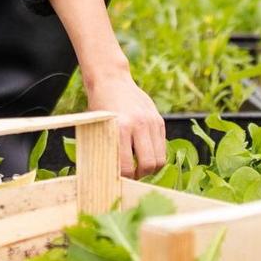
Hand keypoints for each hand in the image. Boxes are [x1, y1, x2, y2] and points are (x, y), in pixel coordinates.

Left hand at [82, 62, 165, 178]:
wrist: (112, 80)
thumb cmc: (100, 107)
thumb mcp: (98, 127)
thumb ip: (106, 150)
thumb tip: (110, 176)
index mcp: (120, 128)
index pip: (127, 166)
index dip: (123, 178)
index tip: (118, 180)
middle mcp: (139, 125)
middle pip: (148, 165)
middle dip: (140, 176)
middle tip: (131, 176)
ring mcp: (152, 122)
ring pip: (160, 159)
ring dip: (150, 167)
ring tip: (138, 166)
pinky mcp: (159, 121)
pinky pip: (162, 147)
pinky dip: (155, 155)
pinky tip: (143, 153)